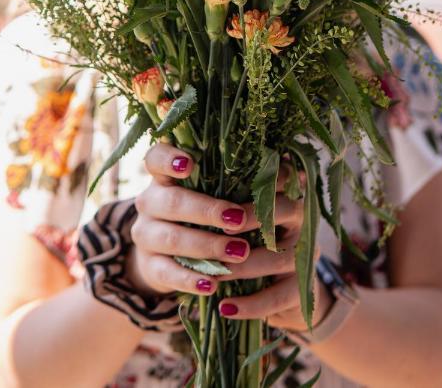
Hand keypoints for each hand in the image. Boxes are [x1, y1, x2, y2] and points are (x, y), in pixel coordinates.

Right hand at [126, 143, 313, 319]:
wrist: (171, 254)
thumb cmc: (206, 212)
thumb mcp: (220, 193)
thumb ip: (246, 179)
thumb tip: (295, 172)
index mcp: (166, 176)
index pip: (156, 157)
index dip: (169, 158)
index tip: (190, 163)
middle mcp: (150, 201)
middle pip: (169, 201)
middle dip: (206, 210)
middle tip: (238, 219)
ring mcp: (146, 235)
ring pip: (169, 238)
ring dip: (206, 246)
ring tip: (238, 252)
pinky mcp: (149, 266)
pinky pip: (165, 274)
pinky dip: (189, 280)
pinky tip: (211, 284)